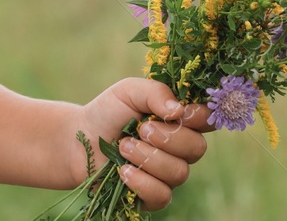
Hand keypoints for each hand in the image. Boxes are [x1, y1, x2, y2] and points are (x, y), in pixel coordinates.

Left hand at [79, 78, 212, 210]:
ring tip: (124, 146)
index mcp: (179, 120)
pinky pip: (162, 195)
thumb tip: (179, 111)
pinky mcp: (153, 195)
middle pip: (197, 148)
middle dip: (168, 138)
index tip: (179, 113)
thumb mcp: (129, 91)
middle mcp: (180, 148)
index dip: (199, 117)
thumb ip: (155, 93)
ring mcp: (168, 173)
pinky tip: (123, 170)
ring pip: (179, 172)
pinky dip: (142, 182)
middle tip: (142, 129)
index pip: (207, 120)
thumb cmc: (108, 112)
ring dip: (148, 157)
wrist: (79, 140)